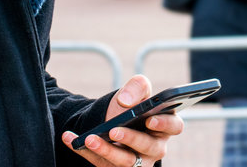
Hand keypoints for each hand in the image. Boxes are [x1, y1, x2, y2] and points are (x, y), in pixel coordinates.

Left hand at [62, 75, 183, 166]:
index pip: (174, 126)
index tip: (149, 119)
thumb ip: (137, 87)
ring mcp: (138, 161)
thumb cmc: (131, 105)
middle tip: (114, 130)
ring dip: (106, 150)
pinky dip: (85, 152)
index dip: (164, 124)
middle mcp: (155, 146)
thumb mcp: (136, 90)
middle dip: (131, 139)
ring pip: (126, 162)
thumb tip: (127, 101)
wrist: (110, 118)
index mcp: (166, 125)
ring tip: (89, 138)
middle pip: (149, 147)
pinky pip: (102, 164)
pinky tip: (71, 139)